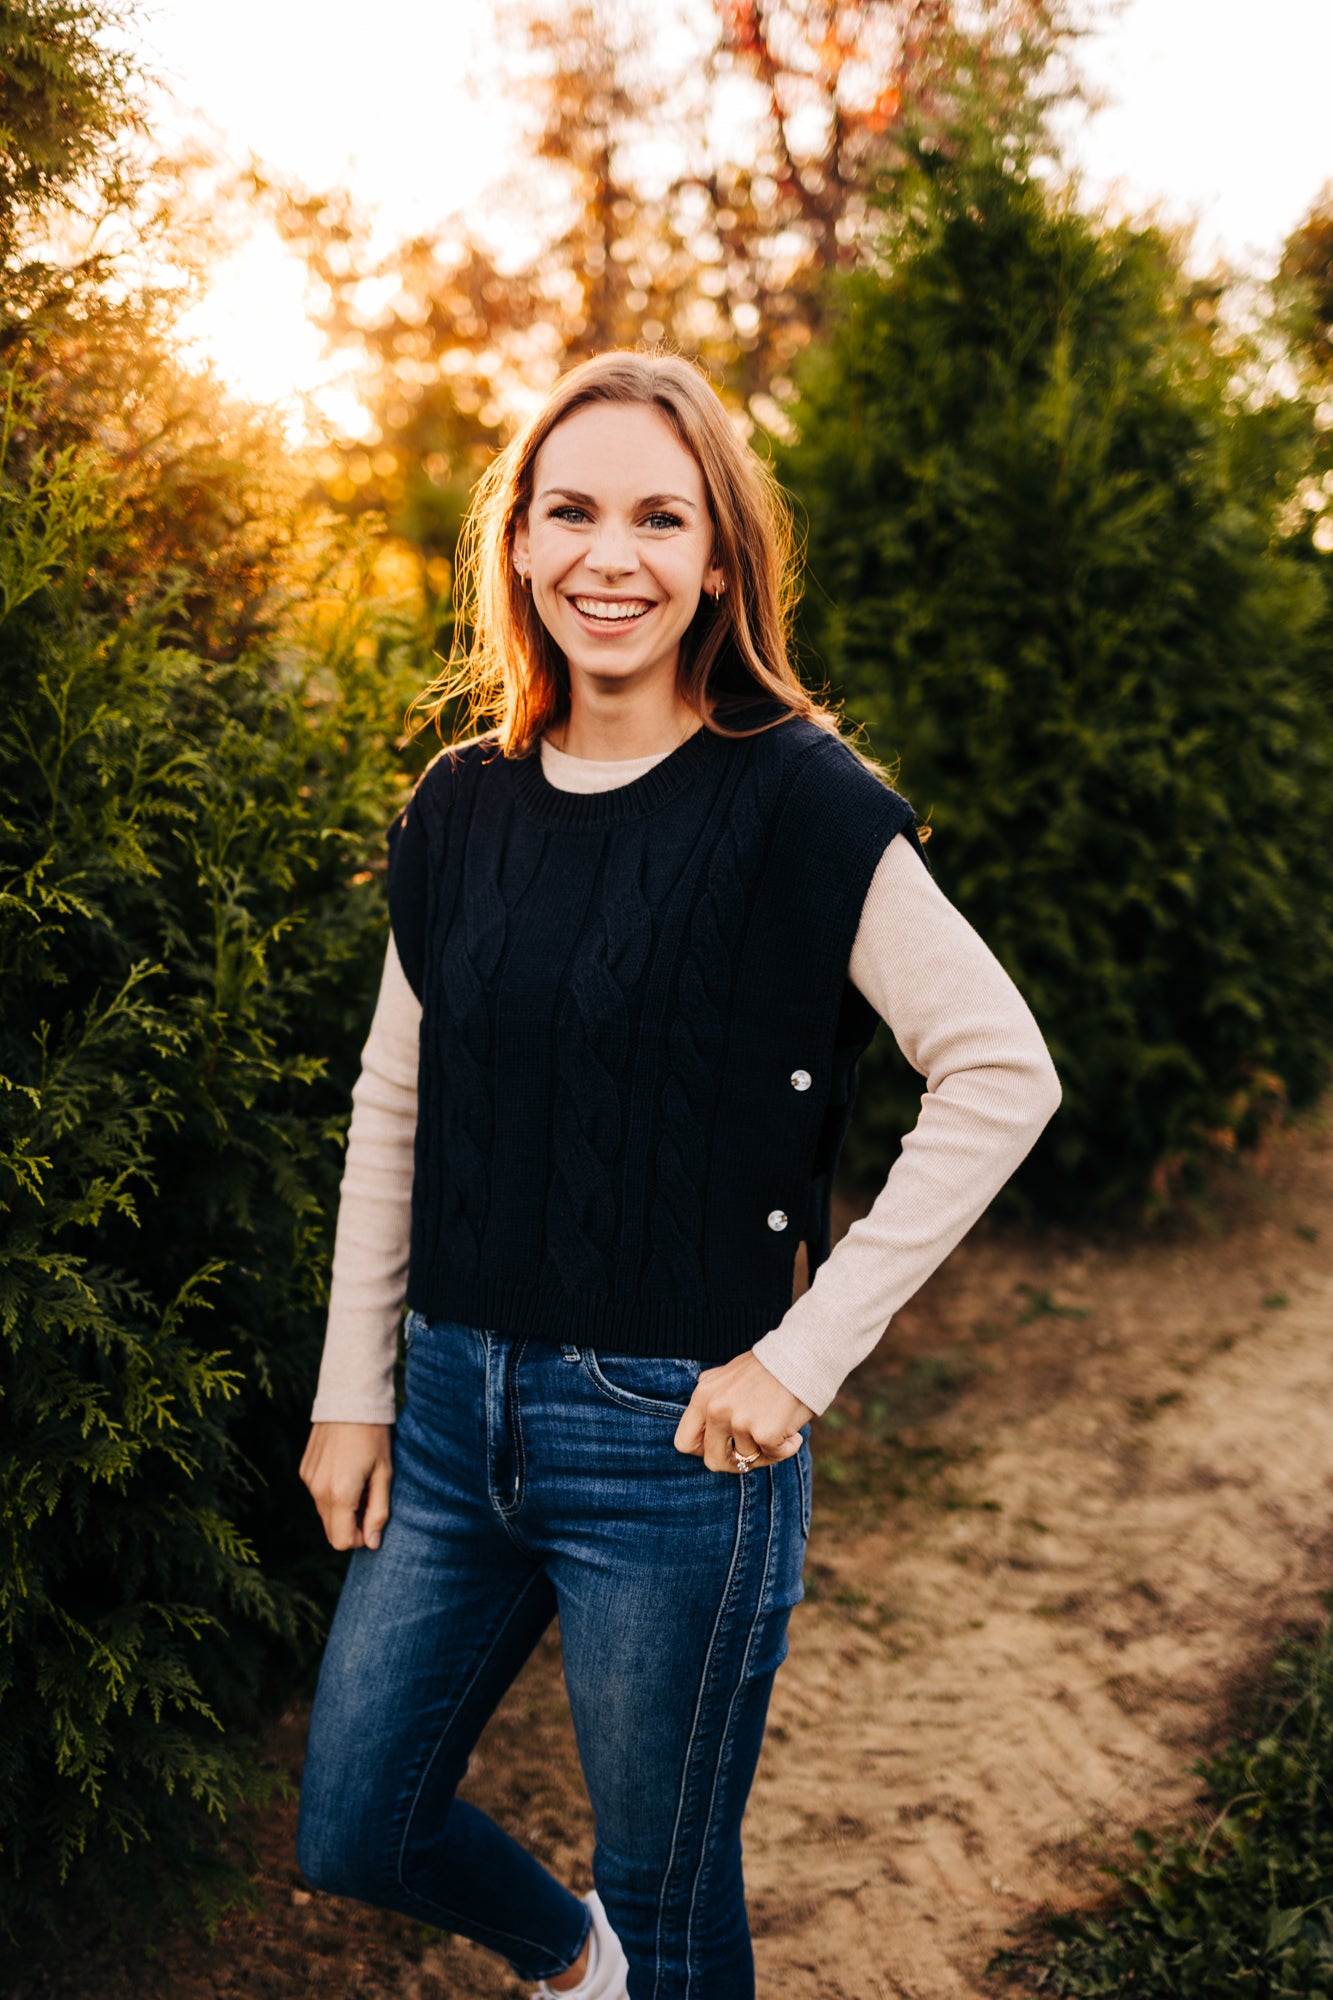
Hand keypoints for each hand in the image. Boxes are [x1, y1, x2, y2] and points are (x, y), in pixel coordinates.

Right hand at [300, 1422, 393, 1550]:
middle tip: (369, 1499)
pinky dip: (331, 1492)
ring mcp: (308, 1480)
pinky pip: (317, 1494)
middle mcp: (318, 1490)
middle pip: (331, 1530)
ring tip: (359, 1481)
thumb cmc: (374, 1436)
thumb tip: (373, 1543)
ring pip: (324, 1513)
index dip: (361, 1538)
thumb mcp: (384, 1474)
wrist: (349, 1400)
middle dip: (351, 1525)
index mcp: (339, 1494)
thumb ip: (378, 1511)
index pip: (342, 1542)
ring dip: (341, 1508)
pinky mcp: (304, 1470)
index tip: (374, 1519)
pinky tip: (345, 1469)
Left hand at [673, 1351, 813, 1474]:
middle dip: (734, 1462)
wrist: (801, 1355)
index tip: (723, 1446)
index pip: (684, 1442)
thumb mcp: (726, 1378)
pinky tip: (794, 1434)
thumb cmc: (768, 1367)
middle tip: (754, 1453)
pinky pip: (773, 1456)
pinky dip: (786, 1448)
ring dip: (765, 1451)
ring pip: (747, 1459)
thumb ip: (712, 1400)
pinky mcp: (764, 1433)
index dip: (703, 1450)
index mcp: (703, 1396)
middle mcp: (715, 1410)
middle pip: (713, 1460)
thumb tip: (706, 1427)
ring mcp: (739, 1422)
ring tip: (780, 1429)